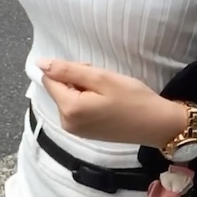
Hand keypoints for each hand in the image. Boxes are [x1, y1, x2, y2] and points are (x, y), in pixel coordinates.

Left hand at [38, 60, 186, 146]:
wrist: (157, 125)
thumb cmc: (133, 99)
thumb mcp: (102, 78)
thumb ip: (68, 70)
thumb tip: (40, 64)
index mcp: (69, 109)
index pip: (50, 79)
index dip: (69, 70)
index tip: (92, 72)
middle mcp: (66, 123)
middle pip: (59, 89)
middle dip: (76, 80)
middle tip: (103, 82)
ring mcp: (74, 130)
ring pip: (67, 98)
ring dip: (83, 90)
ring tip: (107, 93)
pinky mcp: (83, 133)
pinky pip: (76, 109)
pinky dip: (87, 101)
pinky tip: (107, 103)